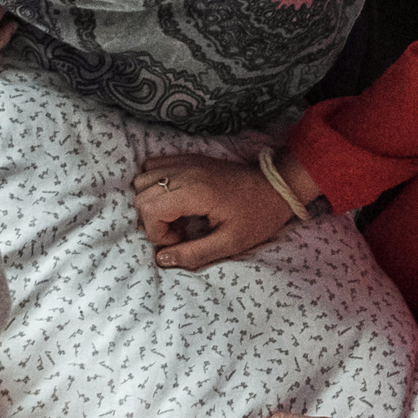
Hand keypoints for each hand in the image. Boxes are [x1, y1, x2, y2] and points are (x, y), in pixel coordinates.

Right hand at [132, 152, 310, 268]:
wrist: (277, 187)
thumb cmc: (257, 216)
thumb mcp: (230, 243)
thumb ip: (194, 254)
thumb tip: (162, 259)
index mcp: (195, 191)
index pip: (149, 209)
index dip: (158, 232)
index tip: (180, 240)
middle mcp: (186, 170)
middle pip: (141, 193)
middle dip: (151, 219)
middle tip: (177, 231)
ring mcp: (186, 161)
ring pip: (143, 178)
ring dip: (151, 201)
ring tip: (175, 216)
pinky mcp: (189, 158)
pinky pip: (154, 166)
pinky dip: (155, 185)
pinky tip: (174, 201)